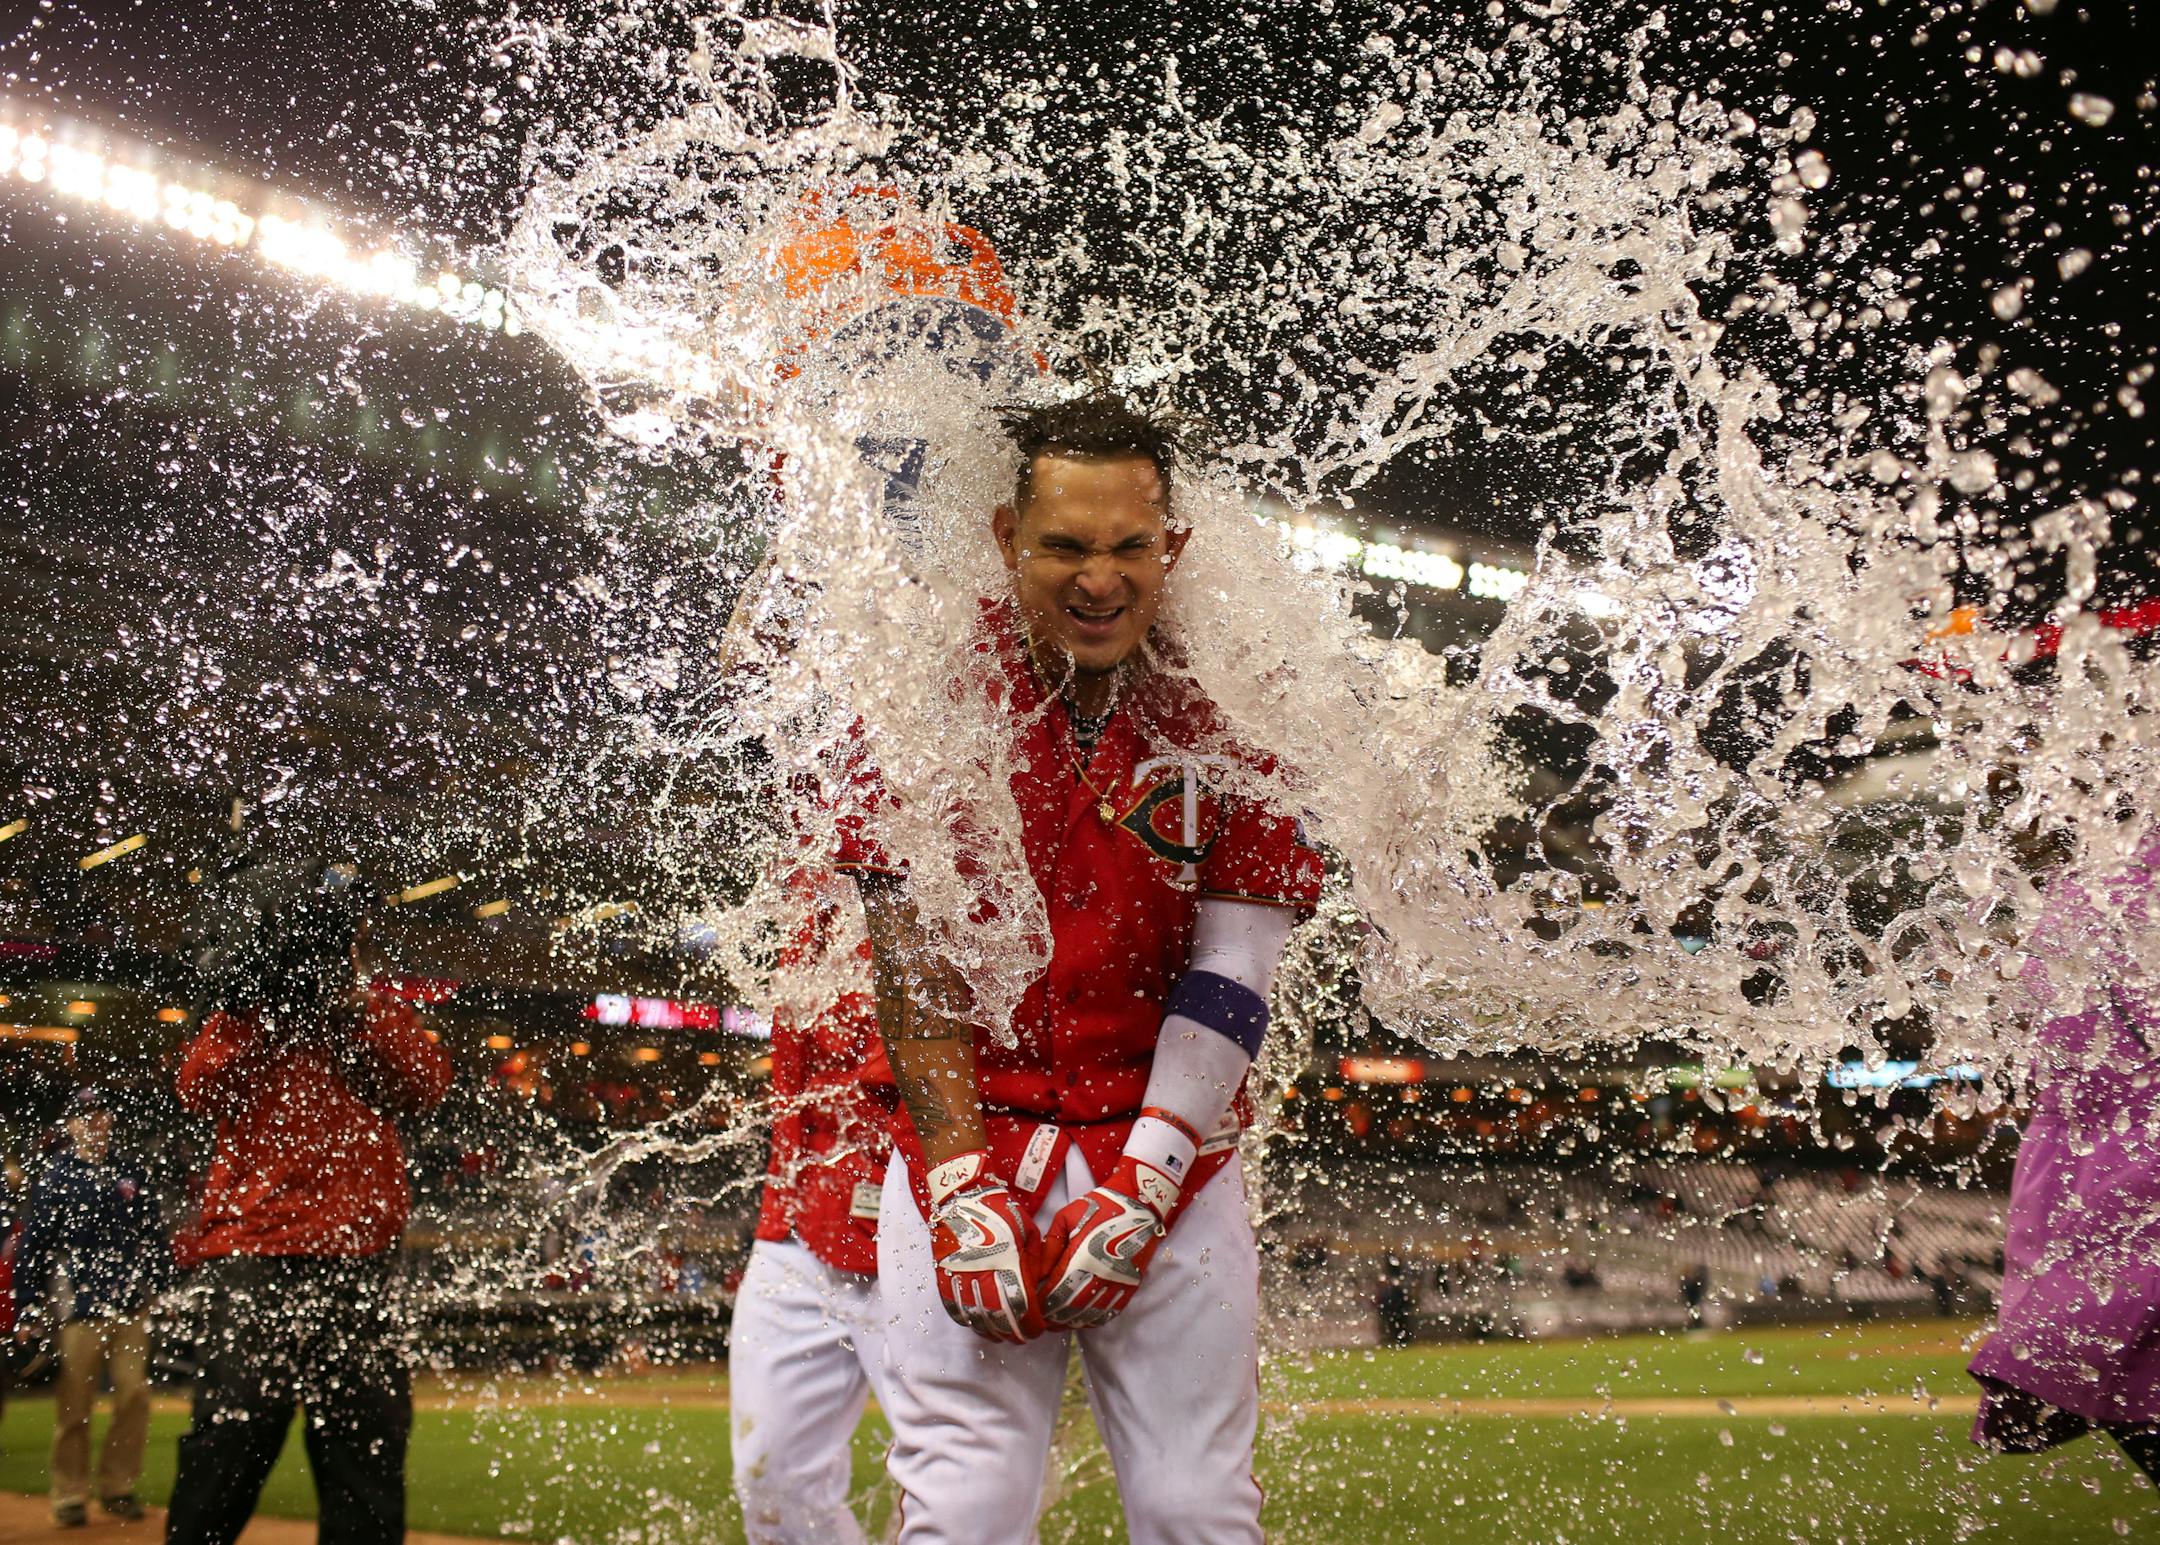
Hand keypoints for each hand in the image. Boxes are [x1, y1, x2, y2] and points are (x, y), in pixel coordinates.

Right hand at [926, 1150, 1043, 1343]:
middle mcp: (982, 1273)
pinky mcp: (943, 1276)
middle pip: (998, 1318)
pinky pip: (954, 1308)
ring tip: (1003, 1335)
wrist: (960, 1196)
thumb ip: (1035, 1260)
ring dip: (992, 1331)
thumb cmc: (999, 1211)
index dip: (1031, 1323)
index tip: (1038, 1329)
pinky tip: (980, 1324)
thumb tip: (1039, 1285)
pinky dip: (968, 1321)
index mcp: (1007, 1261)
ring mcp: (960, 1277)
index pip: (1021, 1305)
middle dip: (1014, 1332)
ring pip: (976, 1317)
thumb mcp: (1028, 1231)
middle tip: (1023, 1338)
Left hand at [1037, 1155, 1178, 1330]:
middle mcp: (1100, 1275)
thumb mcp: (1066, 1218)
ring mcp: (1117, 1284)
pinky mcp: (1130, 1287)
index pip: (1055, 1292)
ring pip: (1089, 1314)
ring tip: (1057, 1322)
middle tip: (1041, 1320)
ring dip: (1070, 1322)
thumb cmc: (1100, 1207)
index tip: (1032, 1306)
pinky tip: (1081, 1319)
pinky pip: (1109, 1312)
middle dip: (1052, 1317)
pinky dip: (1092, 1320)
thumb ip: (1050, 1246)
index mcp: (1081, 1257)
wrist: (1141, 1204)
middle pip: (1071, 1308)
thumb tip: (1039, 1274)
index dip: (1041, 1304)